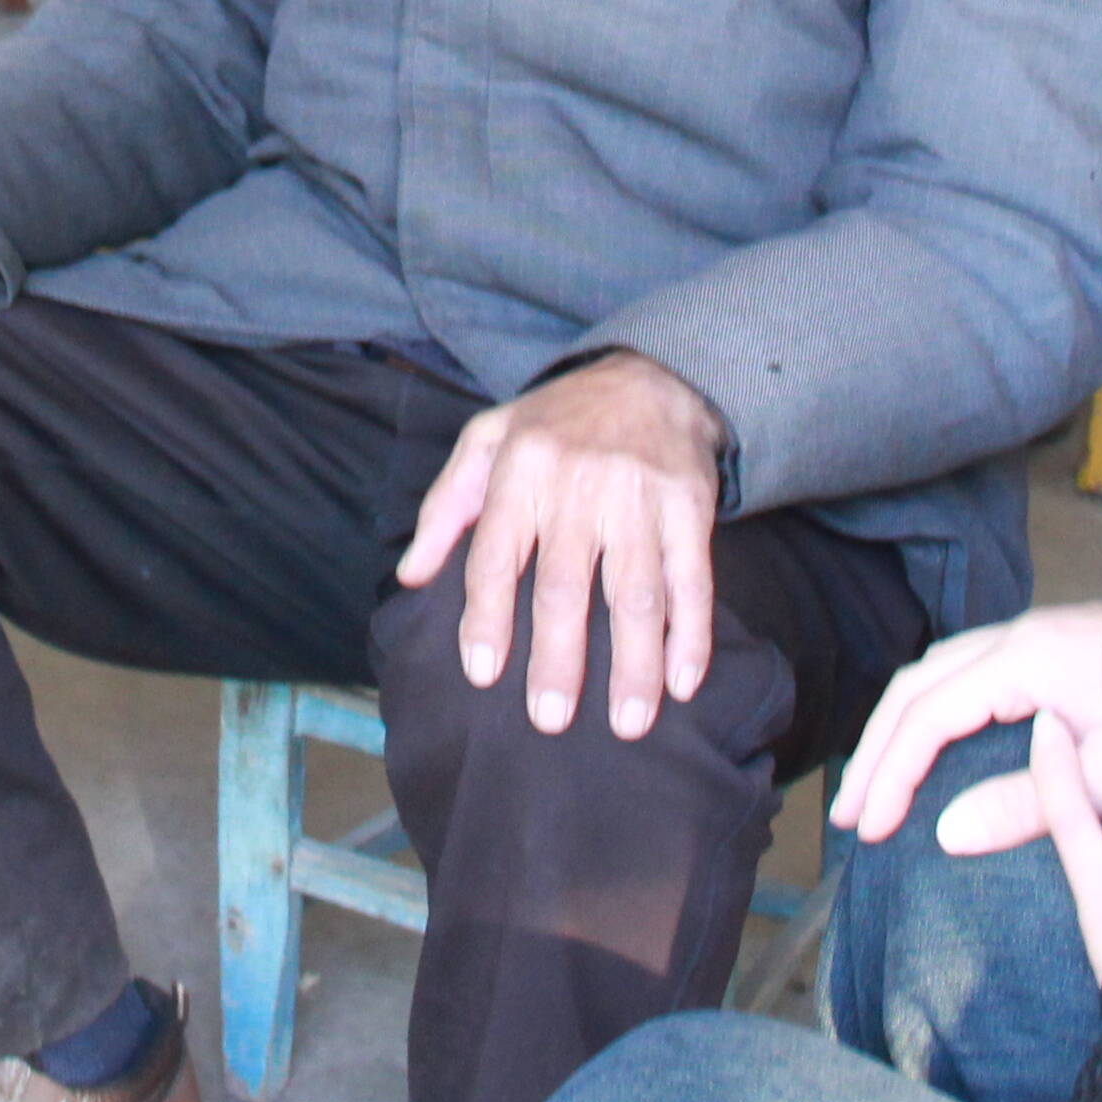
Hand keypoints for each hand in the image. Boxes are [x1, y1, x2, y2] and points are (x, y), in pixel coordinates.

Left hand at [392, 353, 728, 738]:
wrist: (649, 377)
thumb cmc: (556, 423)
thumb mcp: (486, 440)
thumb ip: (445, 507)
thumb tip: (410, 576)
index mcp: (519, 470)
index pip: (494, 555)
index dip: (486, 618)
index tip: (483, 675)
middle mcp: (577, 484)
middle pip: (564, 585)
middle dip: (558, 659)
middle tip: (550, 720)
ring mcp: (638, 497)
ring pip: (635, 593)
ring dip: (633, 664)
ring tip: (627, 724)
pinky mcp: (689, 506)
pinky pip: (692, 579)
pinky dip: (691, 635)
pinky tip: (683, 683)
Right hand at [834, 602, 1101, 848]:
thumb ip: (1029, 804)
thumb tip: (944, 834)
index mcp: (1028, 657)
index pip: (928, 715)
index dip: (892, 773)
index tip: (871, 830)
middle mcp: (1022, 635)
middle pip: (917, 685)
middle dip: (877, 751)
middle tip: (852, 818)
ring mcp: (1034, 637)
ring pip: (937, 673)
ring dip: (899, 729)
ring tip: (876, 790)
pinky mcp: (1048, 648)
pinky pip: (964, 671)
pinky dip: (930, 712)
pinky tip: (926, 752)